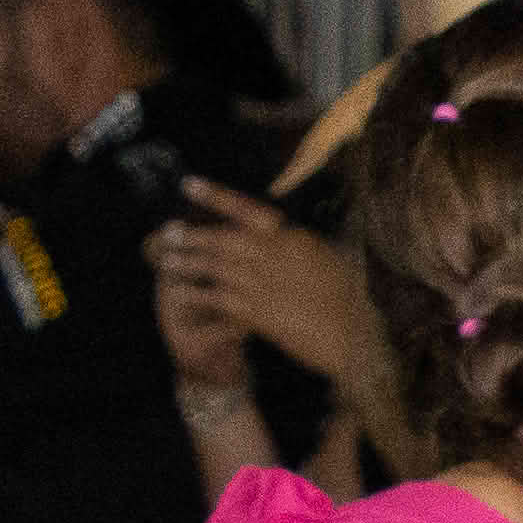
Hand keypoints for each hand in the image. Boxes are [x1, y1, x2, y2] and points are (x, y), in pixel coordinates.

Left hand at [149, 182, 378, 388]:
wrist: (357, 337)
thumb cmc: (354, 300)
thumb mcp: (334, 260)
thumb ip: (304, 247)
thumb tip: (290, 236)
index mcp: (293, 237)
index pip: (246, 209)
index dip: (215, 196)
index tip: (188, 185)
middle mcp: (273, 255)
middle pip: (222, 239)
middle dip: (193, 235)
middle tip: (168, 231)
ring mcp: (263, 283)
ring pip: (214, 266)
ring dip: (187, 262)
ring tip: (165, 259)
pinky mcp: (256, 313)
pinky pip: (217, 298)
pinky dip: (196, 294)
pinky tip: (179, 293)